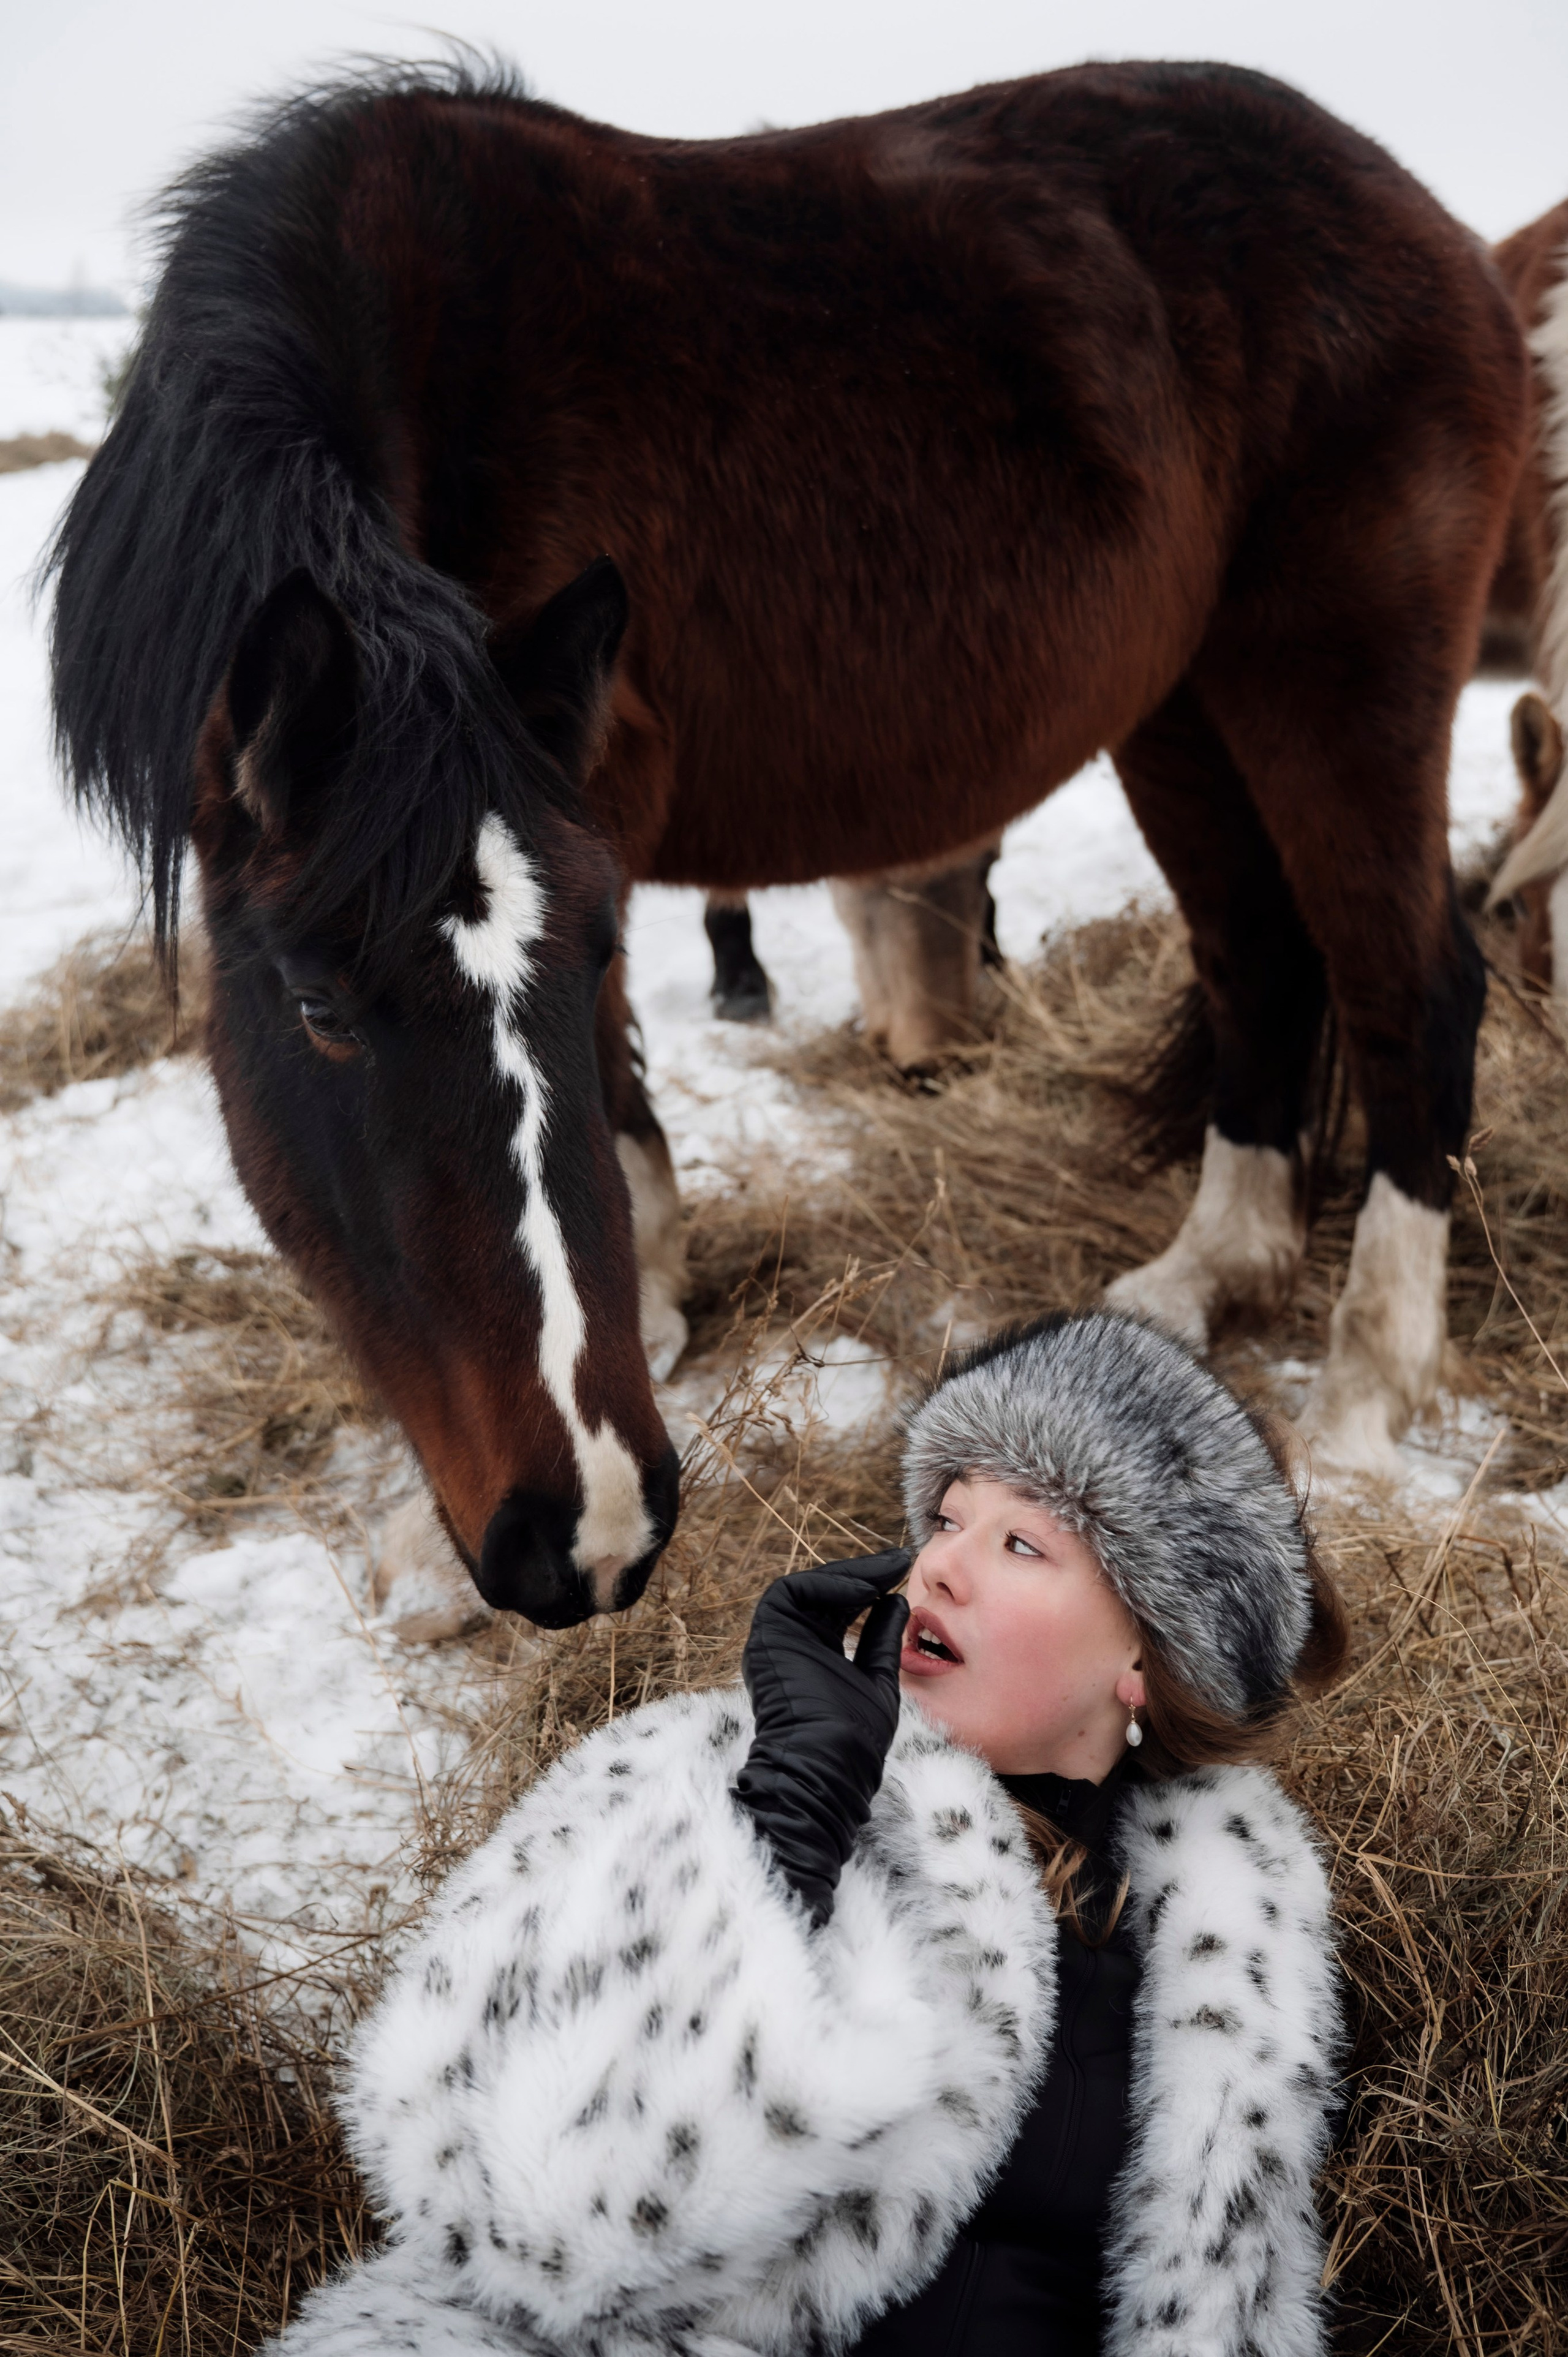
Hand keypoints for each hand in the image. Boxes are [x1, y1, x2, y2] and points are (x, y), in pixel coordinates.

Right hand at [733, 1550, 910, 1926]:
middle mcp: (791, 1644)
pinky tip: (864, 1591)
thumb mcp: (878, 1680)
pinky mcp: (767, 1632)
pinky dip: (829, 1585)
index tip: (902, 1571)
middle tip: (899, 1561)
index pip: (840, 1609)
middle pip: (825, 1593)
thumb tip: (896, 1602)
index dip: (869, 1587)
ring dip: (848, 1575)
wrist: (828, 1764)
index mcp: (812, 1656)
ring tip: (885, 1572)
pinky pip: (792, 1590)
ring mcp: (776, 1638)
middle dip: (863, 1574)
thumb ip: (880, 1642)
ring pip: (807, 1587)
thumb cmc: (855, 1739)